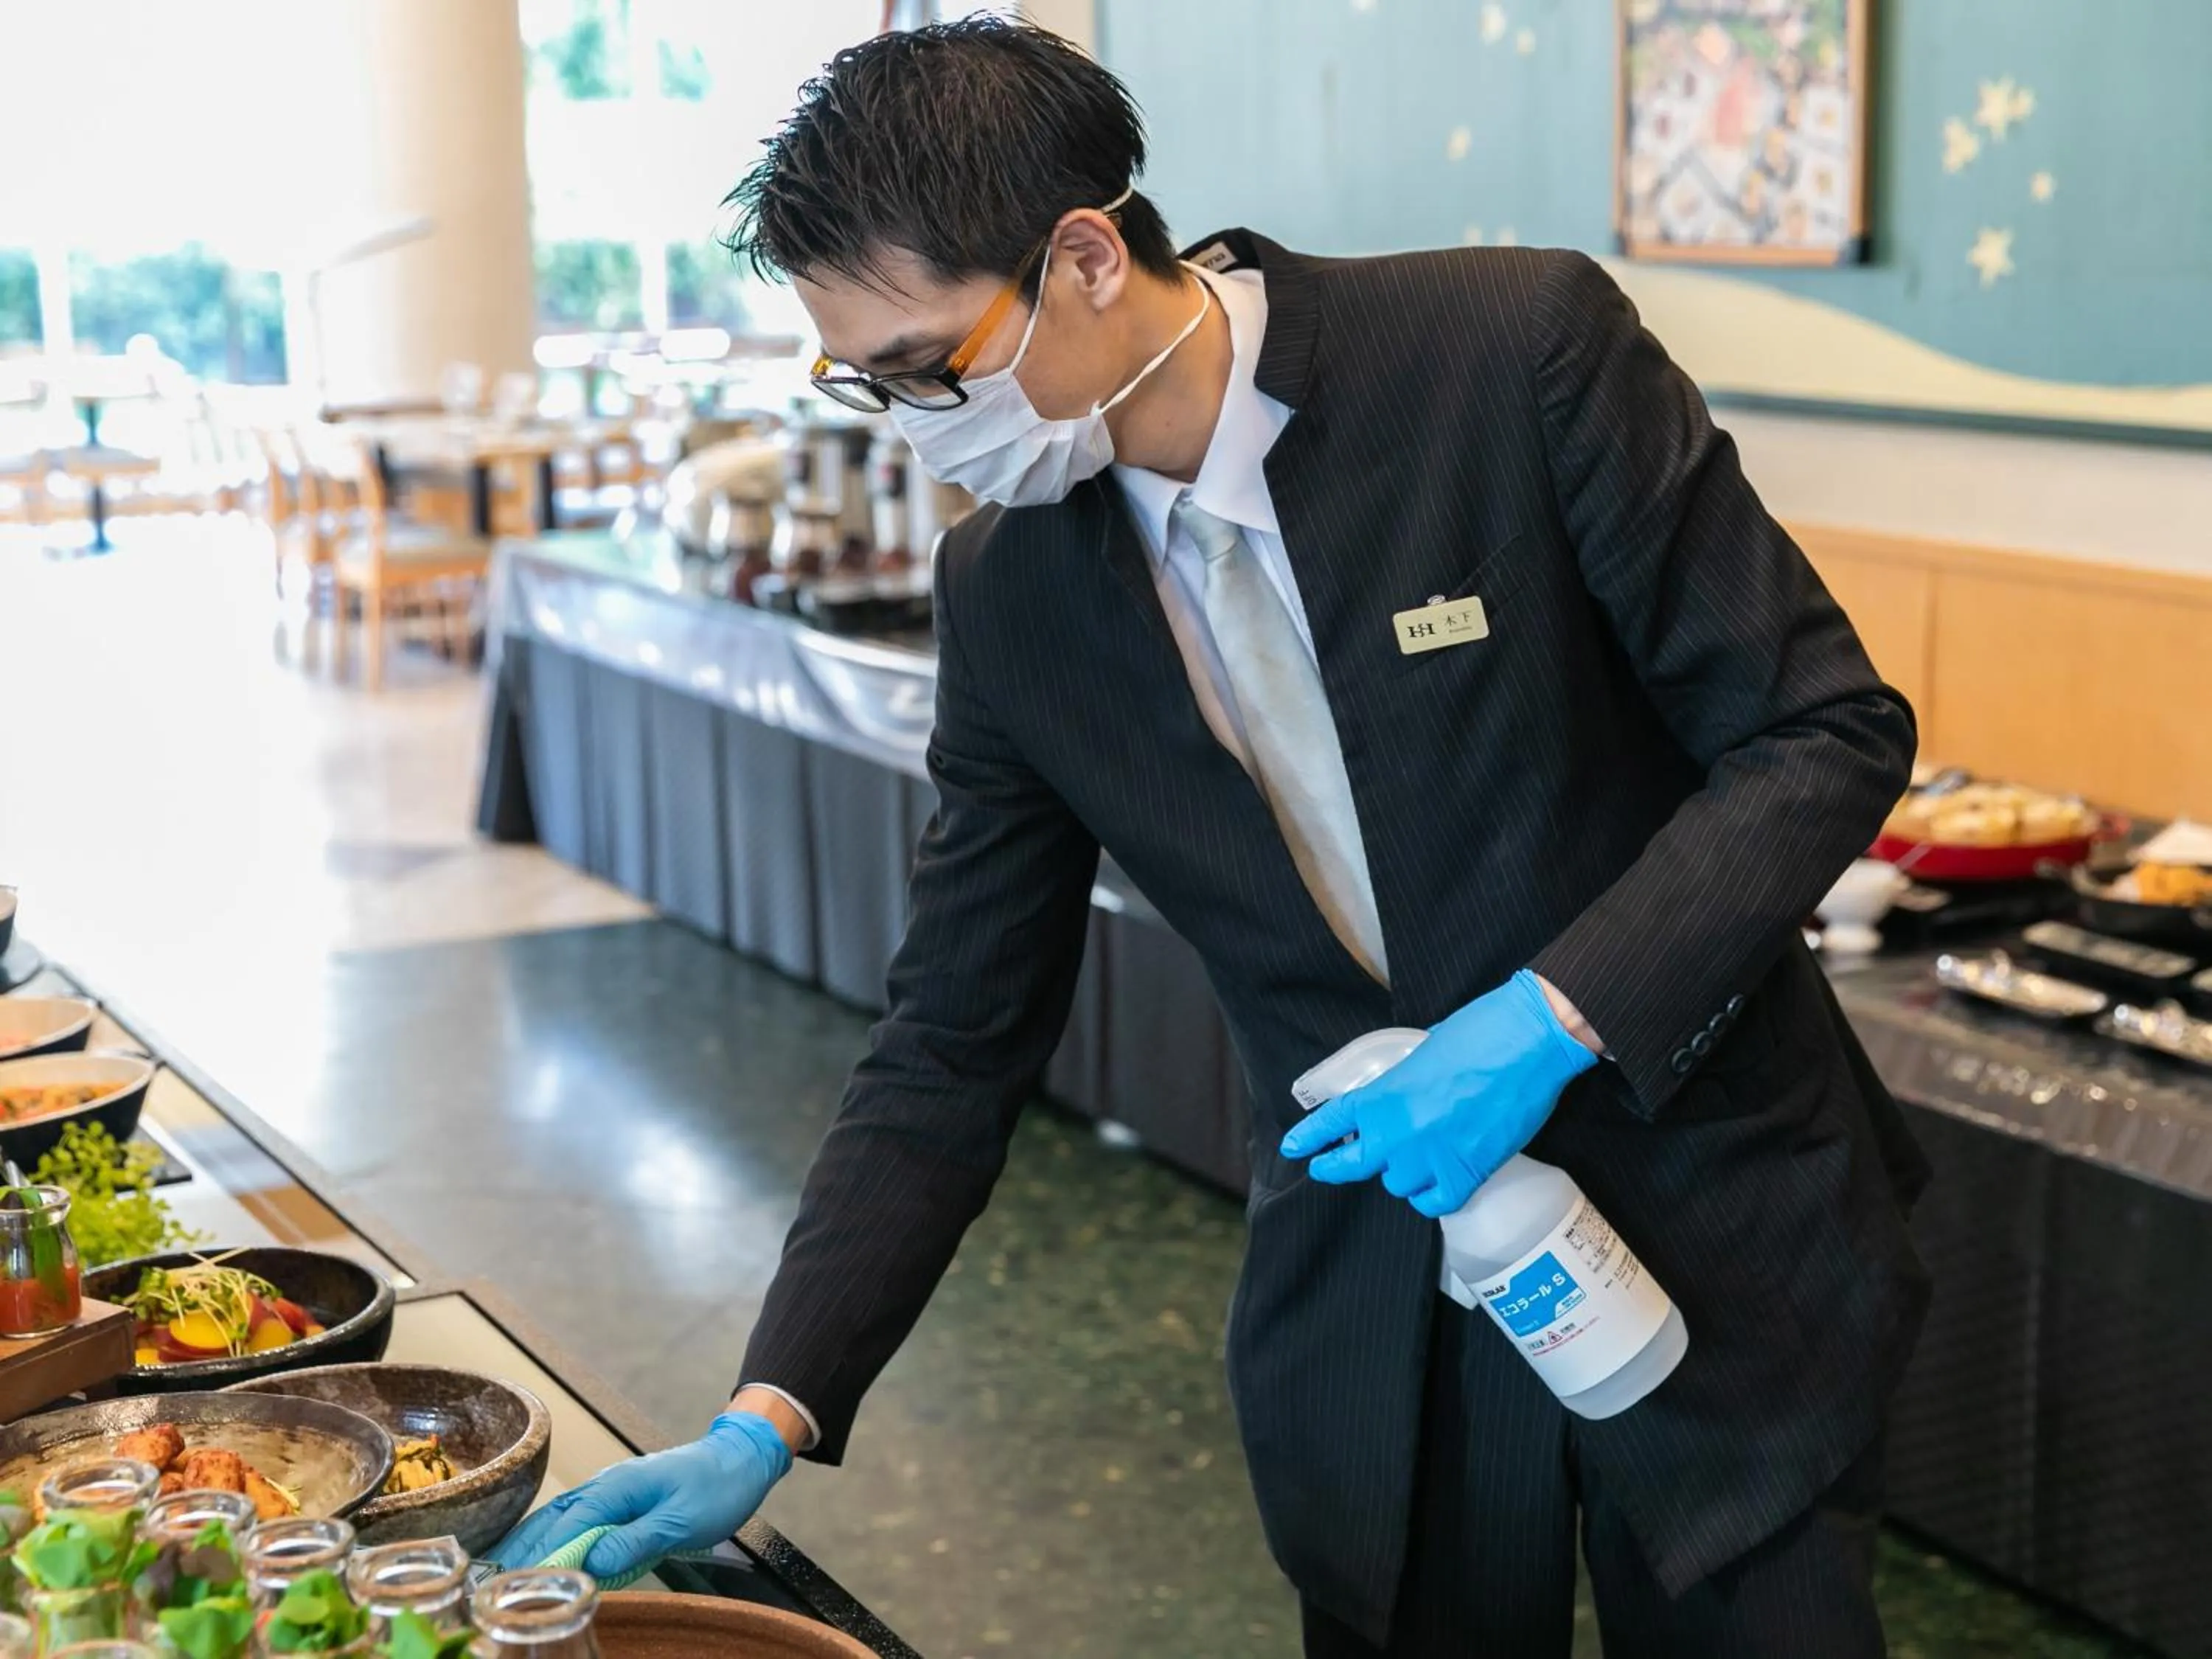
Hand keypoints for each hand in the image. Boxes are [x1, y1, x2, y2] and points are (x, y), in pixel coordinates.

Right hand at [488, 1411, 792, 1577]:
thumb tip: (590, 1562)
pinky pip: (576, 1522)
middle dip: (519, 1550)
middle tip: (486, 1585)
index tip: (509, 1584)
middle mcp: (605, 1486)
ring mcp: (610, 1492)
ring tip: (498, 1576)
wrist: (740, 1459)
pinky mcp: (619, 1502)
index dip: (538, 1556)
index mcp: (617, 1488)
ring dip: (529, 1545)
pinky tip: (538, 1557)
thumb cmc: (716, 1488)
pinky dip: (551, 1539)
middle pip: (552, 1520)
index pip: (567, 1526)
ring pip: (558, 1519)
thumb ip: (635, 1540)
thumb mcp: (681, 1520)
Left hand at [1280, 970, 1598, 1217]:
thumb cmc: (1480, 1032)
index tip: (1294, 1148)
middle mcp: (1398, 1134)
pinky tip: (1437, 1183)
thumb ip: (1402, 1084)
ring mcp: (1431, 1158)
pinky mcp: (1467, 1174)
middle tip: (1326, 1169)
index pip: (1333, 1122)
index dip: (1310, 1138)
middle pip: (1353, 1165)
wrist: (1530, 1041)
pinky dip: (1433, 1195)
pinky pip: (1434, 1203)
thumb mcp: (1422, 1053)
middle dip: (1336, 1167)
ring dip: (1402, 1173)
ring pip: (1397, 1185)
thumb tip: (1403, 1097)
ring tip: (1416, 1156)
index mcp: (1383, 1095)